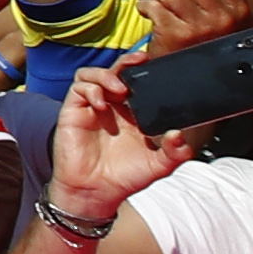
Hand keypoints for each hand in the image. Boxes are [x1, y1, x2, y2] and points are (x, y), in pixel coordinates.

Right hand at [44, 57, 200, 225]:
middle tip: (138, 61)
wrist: (96, 192)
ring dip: (105, 75)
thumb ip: (175, 152)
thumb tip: (180, 135)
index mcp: (132, 114)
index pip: (135, 83)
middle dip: (126, 62)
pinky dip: (90, 90)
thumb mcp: (158, 165)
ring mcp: (90, 107)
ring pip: (91, 75)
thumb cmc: (124, 177)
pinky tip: (102, 104)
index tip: (154, 62)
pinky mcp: (73, 112)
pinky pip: (78, 89)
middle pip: (114, 72)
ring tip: (118, 88)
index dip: (142, 70)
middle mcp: (111, 106)